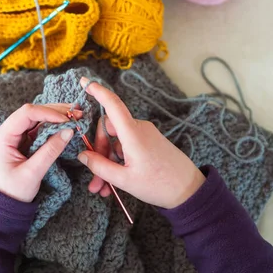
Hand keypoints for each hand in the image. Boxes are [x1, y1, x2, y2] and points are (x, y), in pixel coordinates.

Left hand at [0, 103, 77, 202]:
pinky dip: (51, 126)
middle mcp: (5, 132)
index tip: (67, 119)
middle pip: (32, 113)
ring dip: (55, 117)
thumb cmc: (10, 193)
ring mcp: (12, 136)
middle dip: (55, 111)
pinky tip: (65, 125)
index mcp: (2, 136)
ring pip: (36, 120)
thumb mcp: (32, 173)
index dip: (49, 112)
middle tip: (77, 113)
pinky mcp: (19, 142)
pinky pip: (36, 129)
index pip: (27, 113)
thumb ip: (50, 151)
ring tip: (75, 116)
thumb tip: (69, 131)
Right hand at [77, 79, 204, 208]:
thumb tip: (83, 156)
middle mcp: (139, 128)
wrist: (189, 191)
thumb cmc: (159, 185)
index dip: (98, 91)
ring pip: (116, 143)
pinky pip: (127, 147)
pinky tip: (113, 183)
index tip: (84, 81)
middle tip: (95, 178)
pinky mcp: (149, 142)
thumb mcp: (124, 180)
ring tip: (102, 188)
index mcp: (133, 133)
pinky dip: (118, 162)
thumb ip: (100, 167)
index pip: (112, 105)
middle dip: (99, 153)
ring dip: (107, 163)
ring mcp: (145, 134)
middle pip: (108, 130)